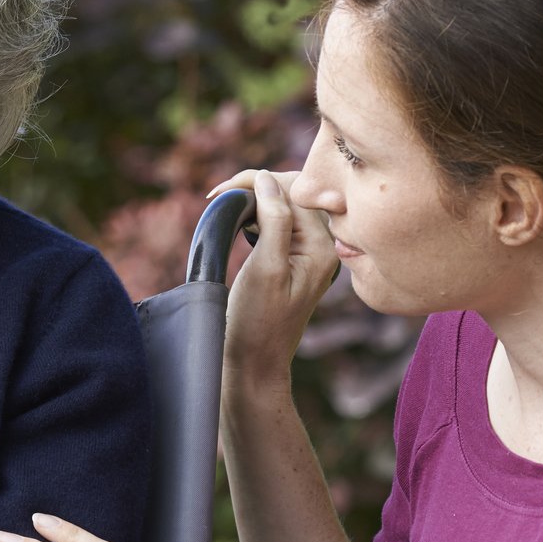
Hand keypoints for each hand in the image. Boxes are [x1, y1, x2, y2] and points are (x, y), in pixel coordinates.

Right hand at [207, 169, 339, 388]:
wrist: (256, 361)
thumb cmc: (257, 321)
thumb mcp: (265, 268)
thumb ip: (273, 221)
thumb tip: (268, 179)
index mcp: (320, 247)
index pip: (293, 191)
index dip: (256, 183)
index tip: (220, 193)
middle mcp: (322, 246)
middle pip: (294, 192)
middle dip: (257, 186)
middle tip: (220, 197)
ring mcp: (310, 253)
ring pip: (287, 204)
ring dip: (257, 199)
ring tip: (228, 207)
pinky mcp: (296, 260)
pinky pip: (282, 222)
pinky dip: (260, 215)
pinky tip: (243, 225)